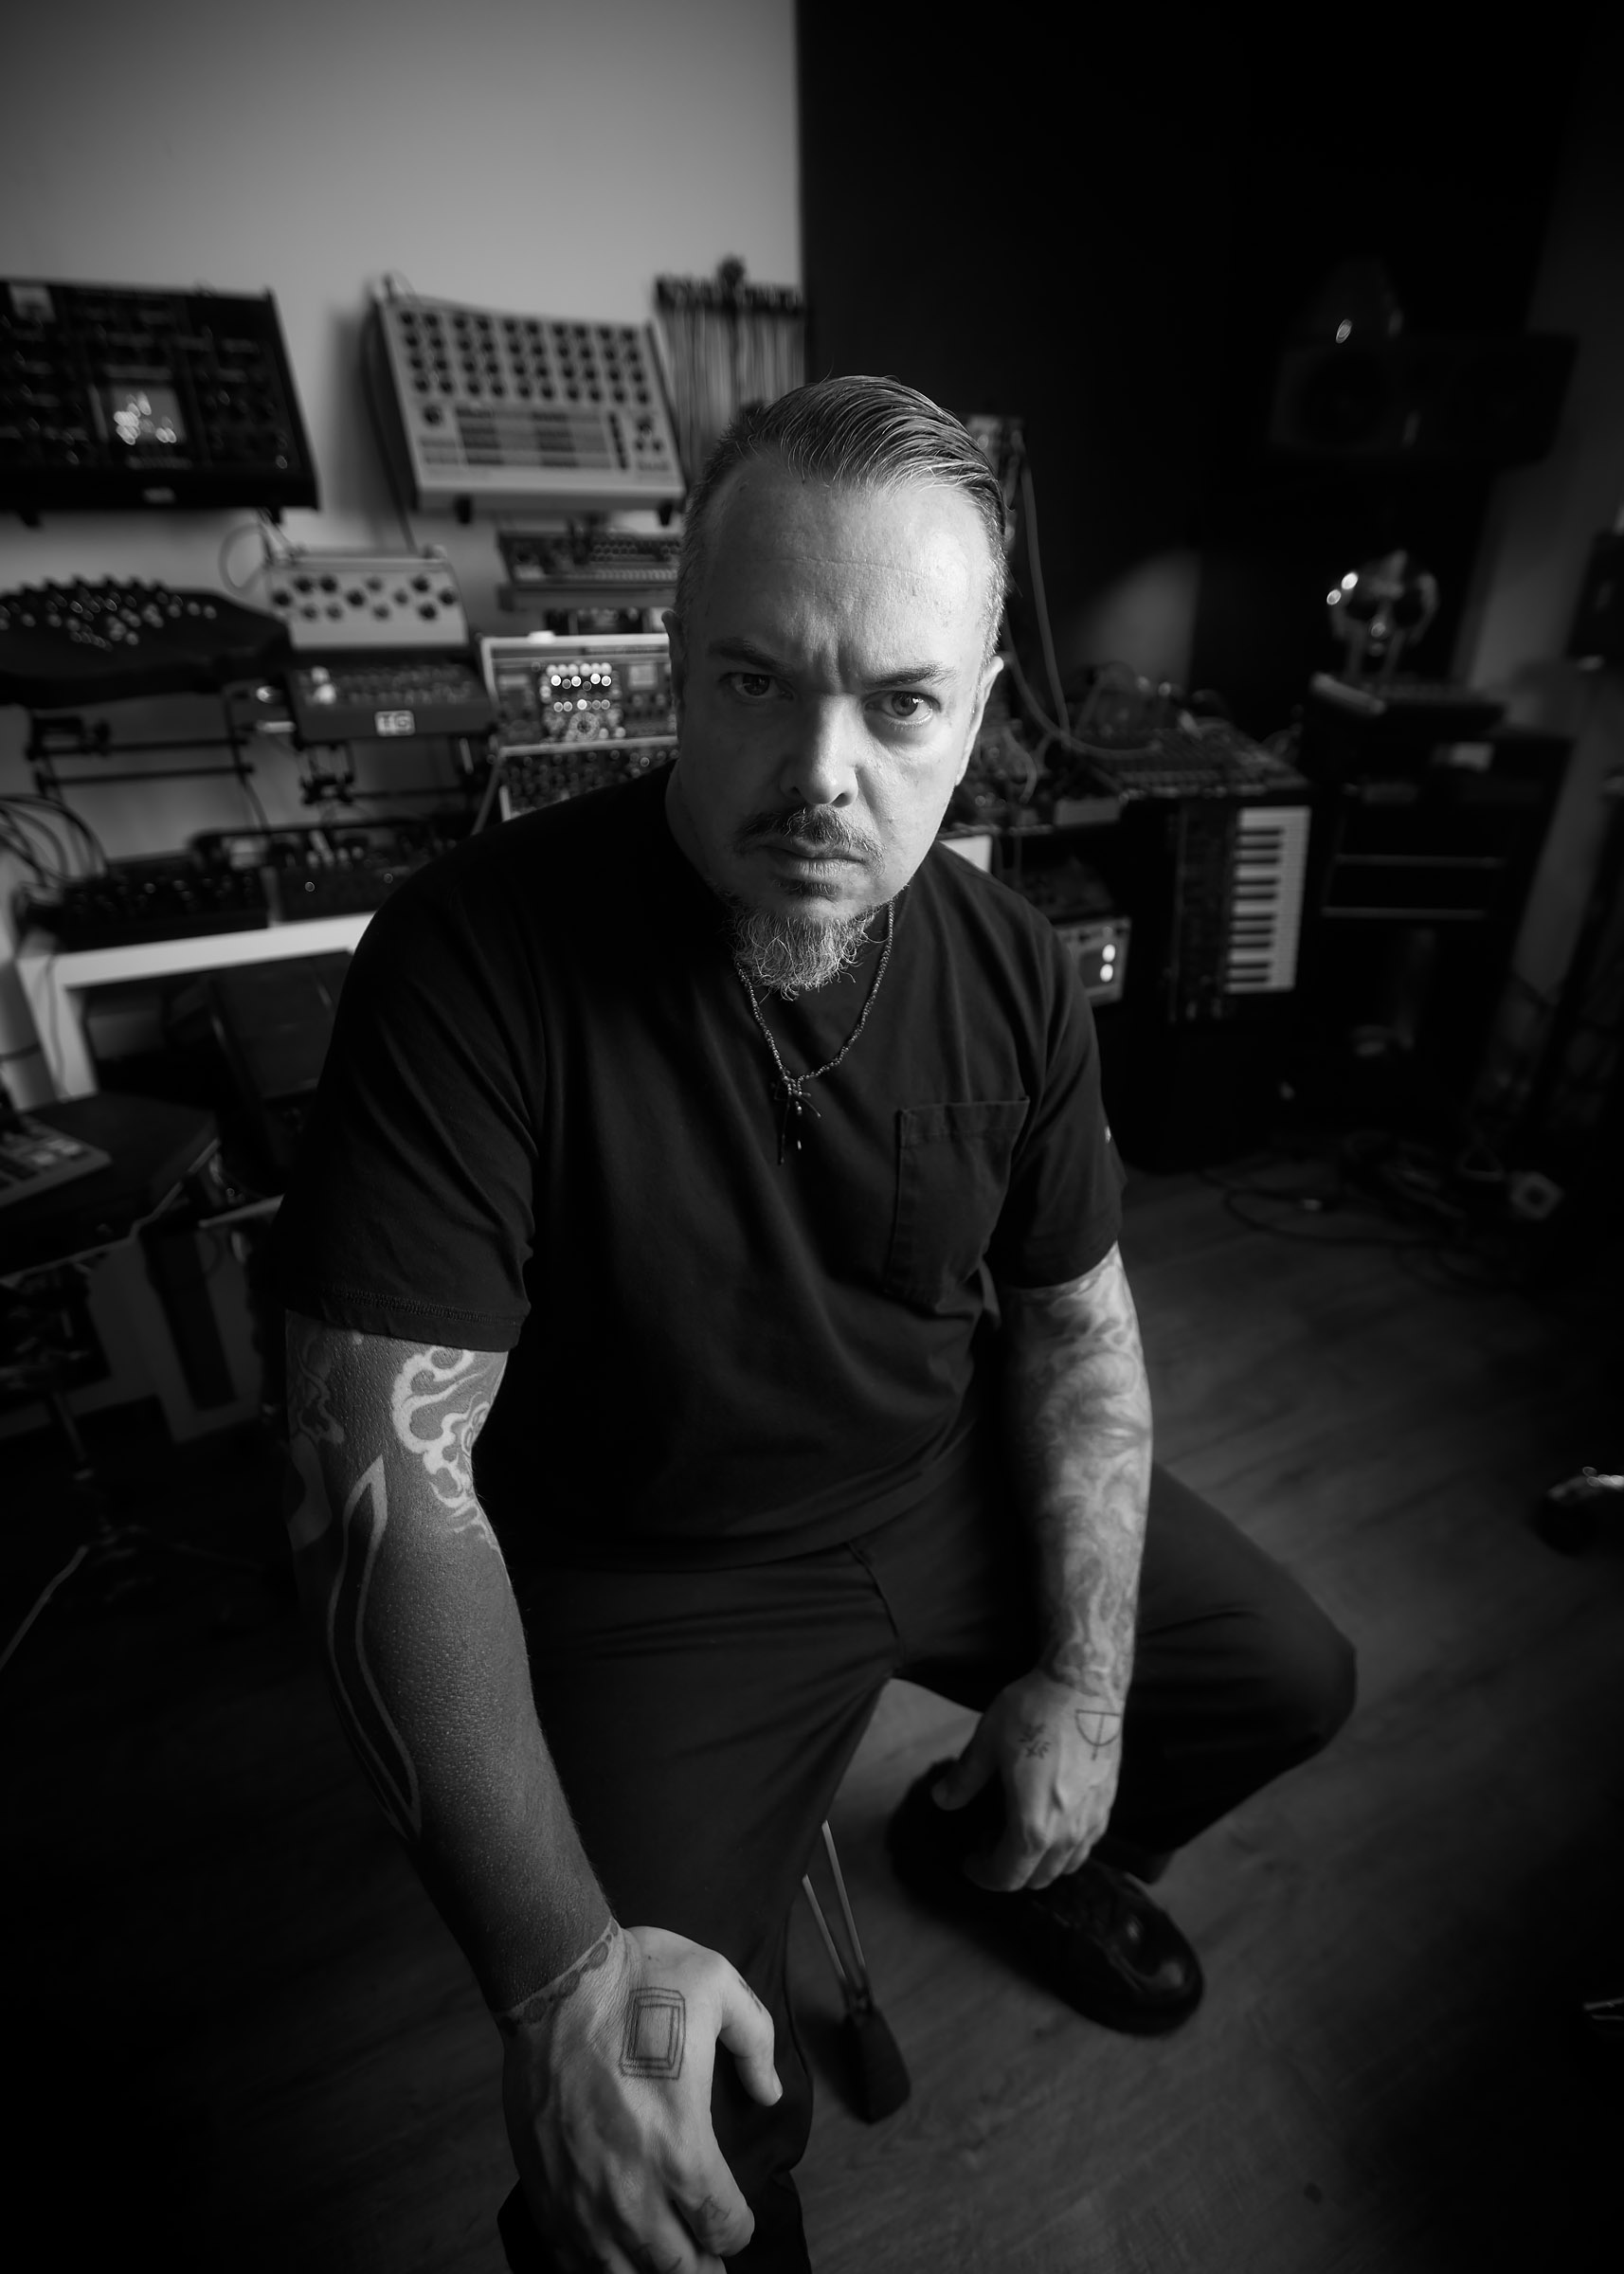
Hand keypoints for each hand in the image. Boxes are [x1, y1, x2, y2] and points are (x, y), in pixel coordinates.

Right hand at [501, 1919, 781, 2273]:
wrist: (557, 1979)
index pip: (722, 2227)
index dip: (737, 2231)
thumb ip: (756, 2044)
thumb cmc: (640, 1981)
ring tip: (662, 2260)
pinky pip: (568, 2259)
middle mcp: (632, 2189)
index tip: (736, 2223)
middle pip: (676, 2267)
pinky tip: (609, 2256)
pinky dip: (593, 2266)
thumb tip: (769, 2092)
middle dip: (699, 2266)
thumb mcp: (721, 1986)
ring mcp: (582, 2196)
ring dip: (648, 2270)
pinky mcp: (544, 2190)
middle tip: (705, 2257)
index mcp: (682, 2149)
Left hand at [933, 1669, 1123, 1892]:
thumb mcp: (987, 1743)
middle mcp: (1068, 1836)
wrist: (1086, 1685)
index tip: (968, 1861)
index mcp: (1033, 1827)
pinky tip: (1052, 1818)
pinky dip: (1065, 1847)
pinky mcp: (1109, 1805)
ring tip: (1020, 1832)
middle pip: (1038, 1878)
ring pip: (1066, 1866)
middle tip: (988, 1842)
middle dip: (1009, 1870)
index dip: (982, 1875)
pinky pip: (1087, 1845)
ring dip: (1040, 1862)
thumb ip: (964, 1778)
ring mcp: (1094, 1822)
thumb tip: (940, 1801)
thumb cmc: (1033, 1712)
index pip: (1007, 1876)